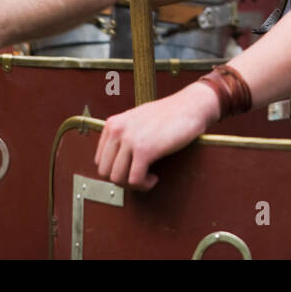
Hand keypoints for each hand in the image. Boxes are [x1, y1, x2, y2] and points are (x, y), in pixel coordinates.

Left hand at [95, 83, 218, 190]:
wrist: (191, 106)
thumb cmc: (169, 114)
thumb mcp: (137, 119)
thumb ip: (123, 135)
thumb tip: (116, 162)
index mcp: (113, 124)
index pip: (99, 160)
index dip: (115, 170)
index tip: (130, 171)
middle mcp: (117, 130)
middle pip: (105, 172)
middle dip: (122, 180)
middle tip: (139, 178)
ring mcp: (130, 140)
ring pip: (118, 178)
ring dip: (133, 184)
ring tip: (147, 179)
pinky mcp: (145, 150)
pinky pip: (135, 179)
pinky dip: (144, 185)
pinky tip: (154, 178)